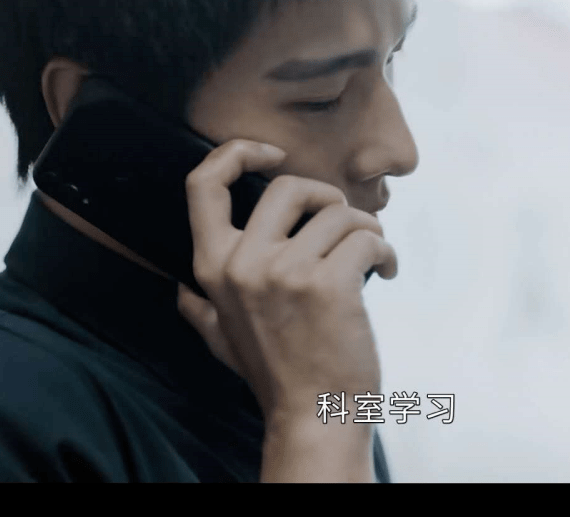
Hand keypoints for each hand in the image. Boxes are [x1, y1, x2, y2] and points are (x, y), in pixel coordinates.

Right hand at [176, 139, 396, 429]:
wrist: (315, 416)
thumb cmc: (275, 376)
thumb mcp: (221, 341)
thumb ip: (202, 310)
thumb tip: (182, 293)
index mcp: (213, 268)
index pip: (203, 184)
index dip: (236, 153)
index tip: (271, 154)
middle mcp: (244, 264)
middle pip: (288, 186)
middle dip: (327, 197)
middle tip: (344, 225)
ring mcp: (286, 273)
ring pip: (340, 213)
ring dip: (366, 229)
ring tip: (372, 256)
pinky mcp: (330, 284)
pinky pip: (368, 237)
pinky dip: (386, 250)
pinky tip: (387, 271)